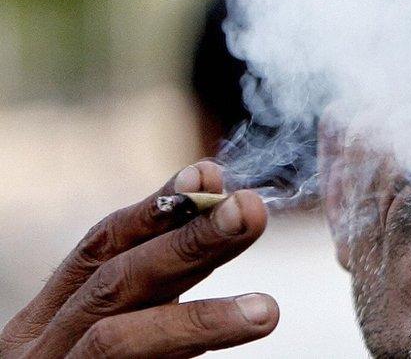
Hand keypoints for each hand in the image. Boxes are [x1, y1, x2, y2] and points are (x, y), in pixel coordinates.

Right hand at [0, 161, 278, 357]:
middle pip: (116, 282)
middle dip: (186, 242)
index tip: (208, 173)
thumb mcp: (120, 335)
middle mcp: (39, 351)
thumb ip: (163, 287)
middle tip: (251, 210)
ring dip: (195, 319)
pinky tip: (238, 342)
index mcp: (48, 322)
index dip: (154, 207)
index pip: (99, 248)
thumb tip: (223, 202)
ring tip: (268, 310)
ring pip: (117, 341)